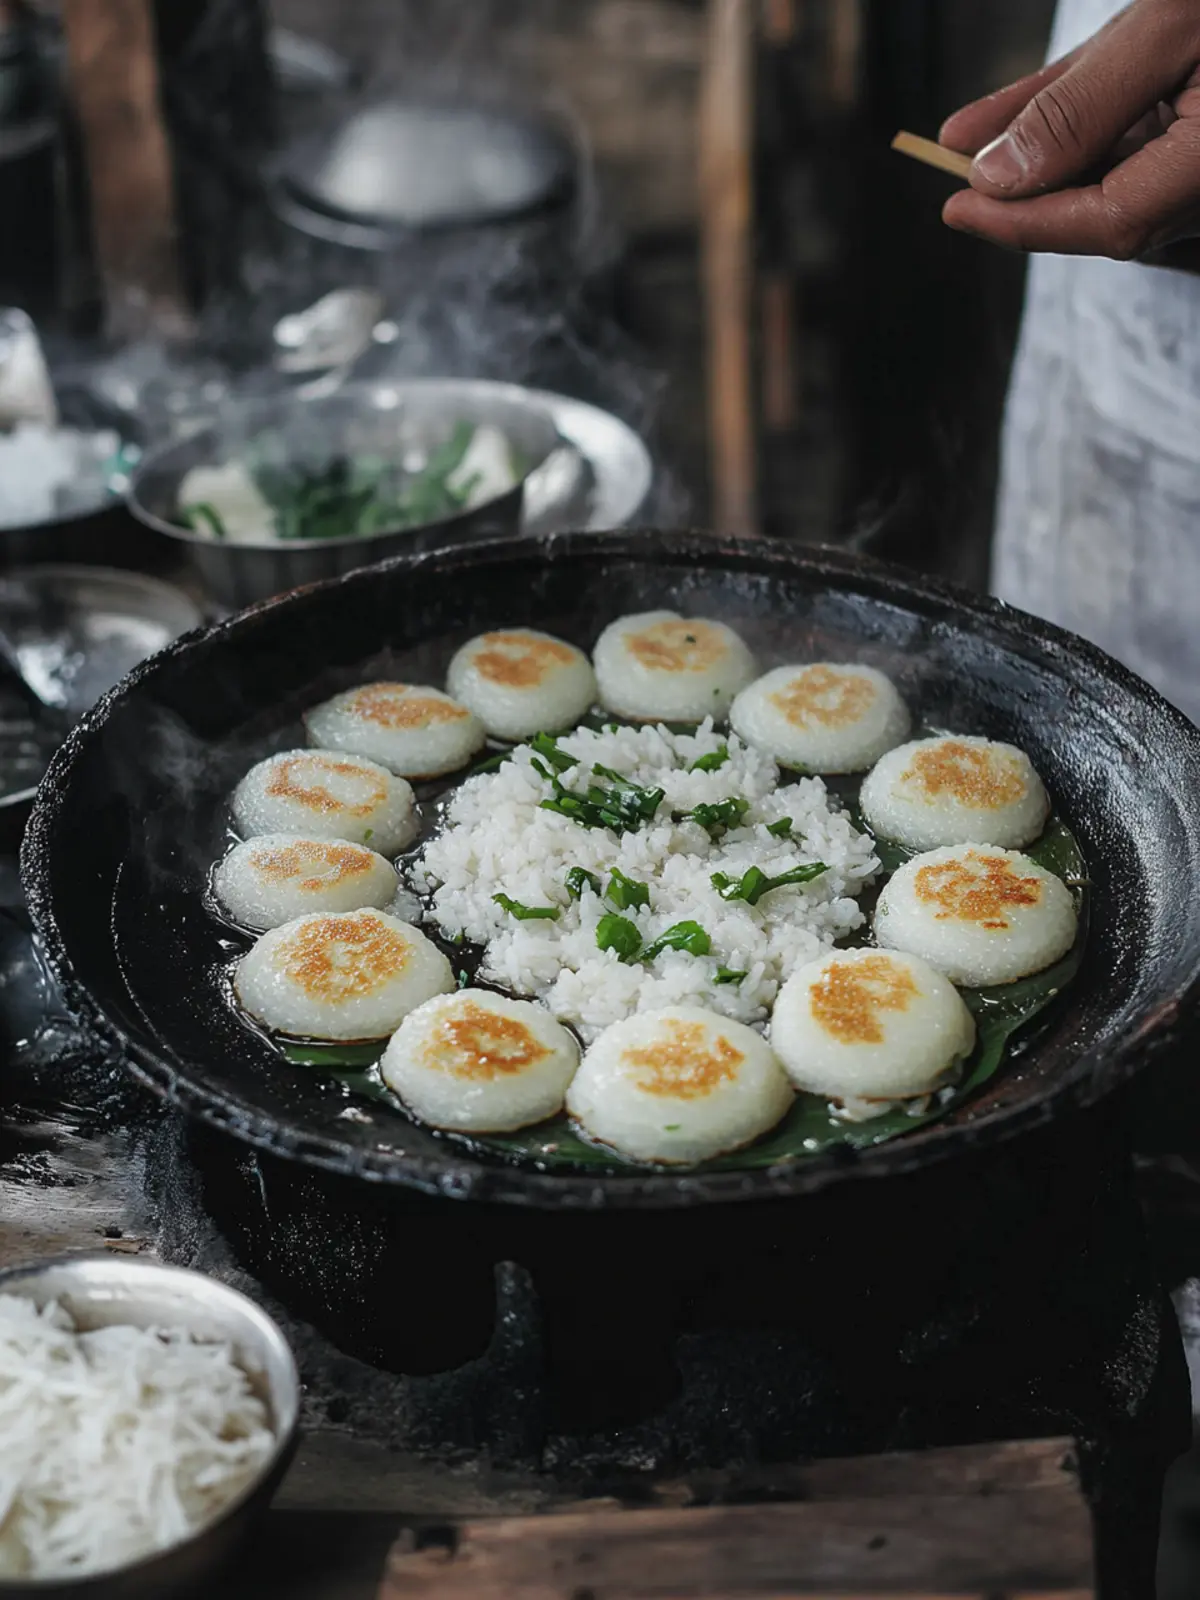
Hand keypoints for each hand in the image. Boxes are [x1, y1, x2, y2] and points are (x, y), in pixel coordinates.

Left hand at [939, 0, 1199, 266]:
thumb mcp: (1170, 21)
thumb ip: (1080, 106)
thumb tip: (998, 176)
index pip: (1110, 222)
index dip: (1025, 222)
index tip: (956, 206)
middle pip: (1115, 212)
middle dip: (1034, 193)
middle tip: (961, 172)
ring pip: (1128, 183)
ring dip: (1057, 161)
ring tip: (983, 133)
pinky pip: (1153, 155)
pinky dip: (1095, 136)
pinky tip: (1028, 114)